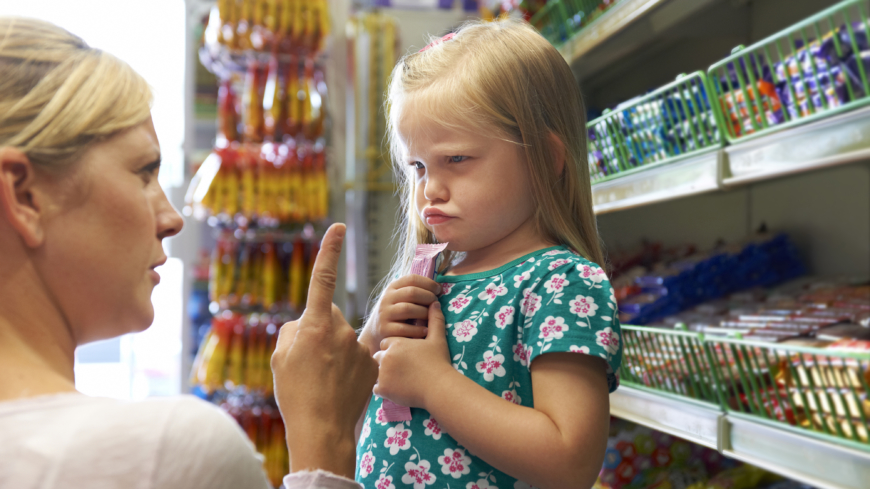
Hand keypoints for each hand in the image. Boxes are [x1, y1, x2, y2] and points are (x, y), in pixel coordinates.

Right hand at [271, 223, 378, 478]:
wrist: (322, 428)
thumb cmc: (295, 393)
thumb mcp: (281, 358)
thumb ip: (293, 331)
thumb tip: (305, 324)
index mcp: (315, 325)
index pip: (323, 278)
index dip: (330, 250)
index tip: (338, 227)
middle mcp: (341, 330)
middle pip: (328, 317)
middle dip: (319, 330)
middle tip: (309, 361)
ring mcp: (359, 346)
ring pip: (342, 339)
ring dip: (333, 351)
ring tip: (323, 379)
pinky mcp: (372, 362)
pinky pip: (356, 355)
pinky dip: (348, 366)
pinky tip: (340, 386)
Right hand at [366, 274, 441, 353]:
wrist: (376, 331)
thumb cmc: (397, 312)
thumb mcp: (401, 297)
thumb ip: (415, 291)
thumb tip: (439, 288)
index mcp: (393, 287)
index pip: (412, 279)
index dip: (428, 283)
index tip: (438, 290)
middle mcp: (387, 298)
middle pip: (412, 292)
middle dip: (428, 297)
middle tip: (436, 303)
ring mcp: (385, 314)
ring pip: (408, 309)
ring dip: (424, 313)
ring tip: (431, 317)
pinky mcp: (385, 329)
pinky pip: (404, 328)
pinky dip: (418, 330)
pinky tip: (426, 330)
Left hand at [373, 301, 454, 409]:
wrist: (439, 386)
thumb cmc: (439, 362)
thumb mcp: (437, 339)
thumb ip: (435, 320)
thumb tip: (435, 303)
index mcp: (396, 343)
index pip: (386, 343)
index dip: (394, 349)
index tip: (404, 355)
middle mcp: (386, 356)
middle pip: (379, 357)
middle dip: (387, 362)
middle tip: (401, 369)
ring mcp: (382, 373)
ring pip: (376, 372)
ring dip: (384, 375)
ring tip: (398, 380)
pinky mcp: (383, 388)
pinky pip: (376, 388)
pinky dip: (384, 389)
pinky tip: (395, 389)